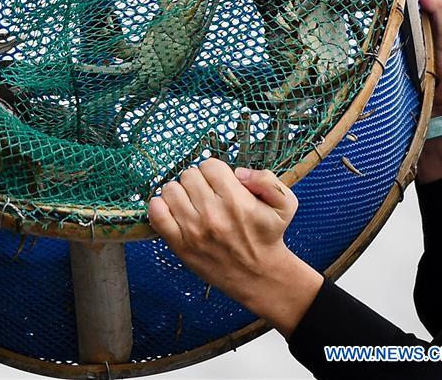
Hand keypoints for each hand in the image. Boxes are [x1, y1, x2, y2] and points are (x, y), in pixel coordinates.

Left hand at [148, 160, 322, 336]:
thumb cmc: (268, 236)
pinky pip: (156, 213)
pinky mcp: (180, 245)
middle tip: (208, 194)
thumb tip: (238, 172)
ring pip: (171, 189)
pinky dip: (160, 206)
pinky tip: (175, 210)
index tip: (221, 183)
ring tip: (193, 202)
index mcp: (236, 201)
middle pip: (189, 175)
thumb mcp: (285, 204)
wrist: (259, 276)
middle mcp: (213, 214)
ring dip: (181, 192)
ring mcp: (193, 230)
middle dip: (199, 181)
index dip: (216, 172)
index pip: (210, 165)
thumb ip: (267, 179)